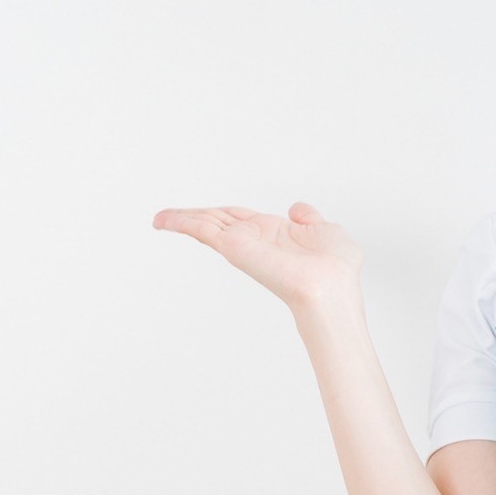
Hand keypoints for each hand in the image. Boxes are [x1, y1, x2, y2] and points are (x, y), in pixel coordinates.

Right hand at [152, 201, 362, 313]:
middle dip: (193, 217)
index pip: (239, 219)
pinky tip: (165, 220)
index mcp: (273, 234)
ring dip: (181, 219)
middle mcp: (255, 239)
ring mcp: (242, 244)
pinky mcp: (234, 247)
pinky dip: (182, 223)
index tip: (203, 212)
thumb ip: (309, 218)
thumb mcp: (326, 231)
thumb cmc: (336, 267)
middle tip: (168, 216)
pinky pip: (203, 230)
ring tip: (159, 218)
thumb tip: (297, 208)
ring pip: (206, 225)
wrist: (331, 286)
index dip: (221, 212)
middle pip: (217, 221)